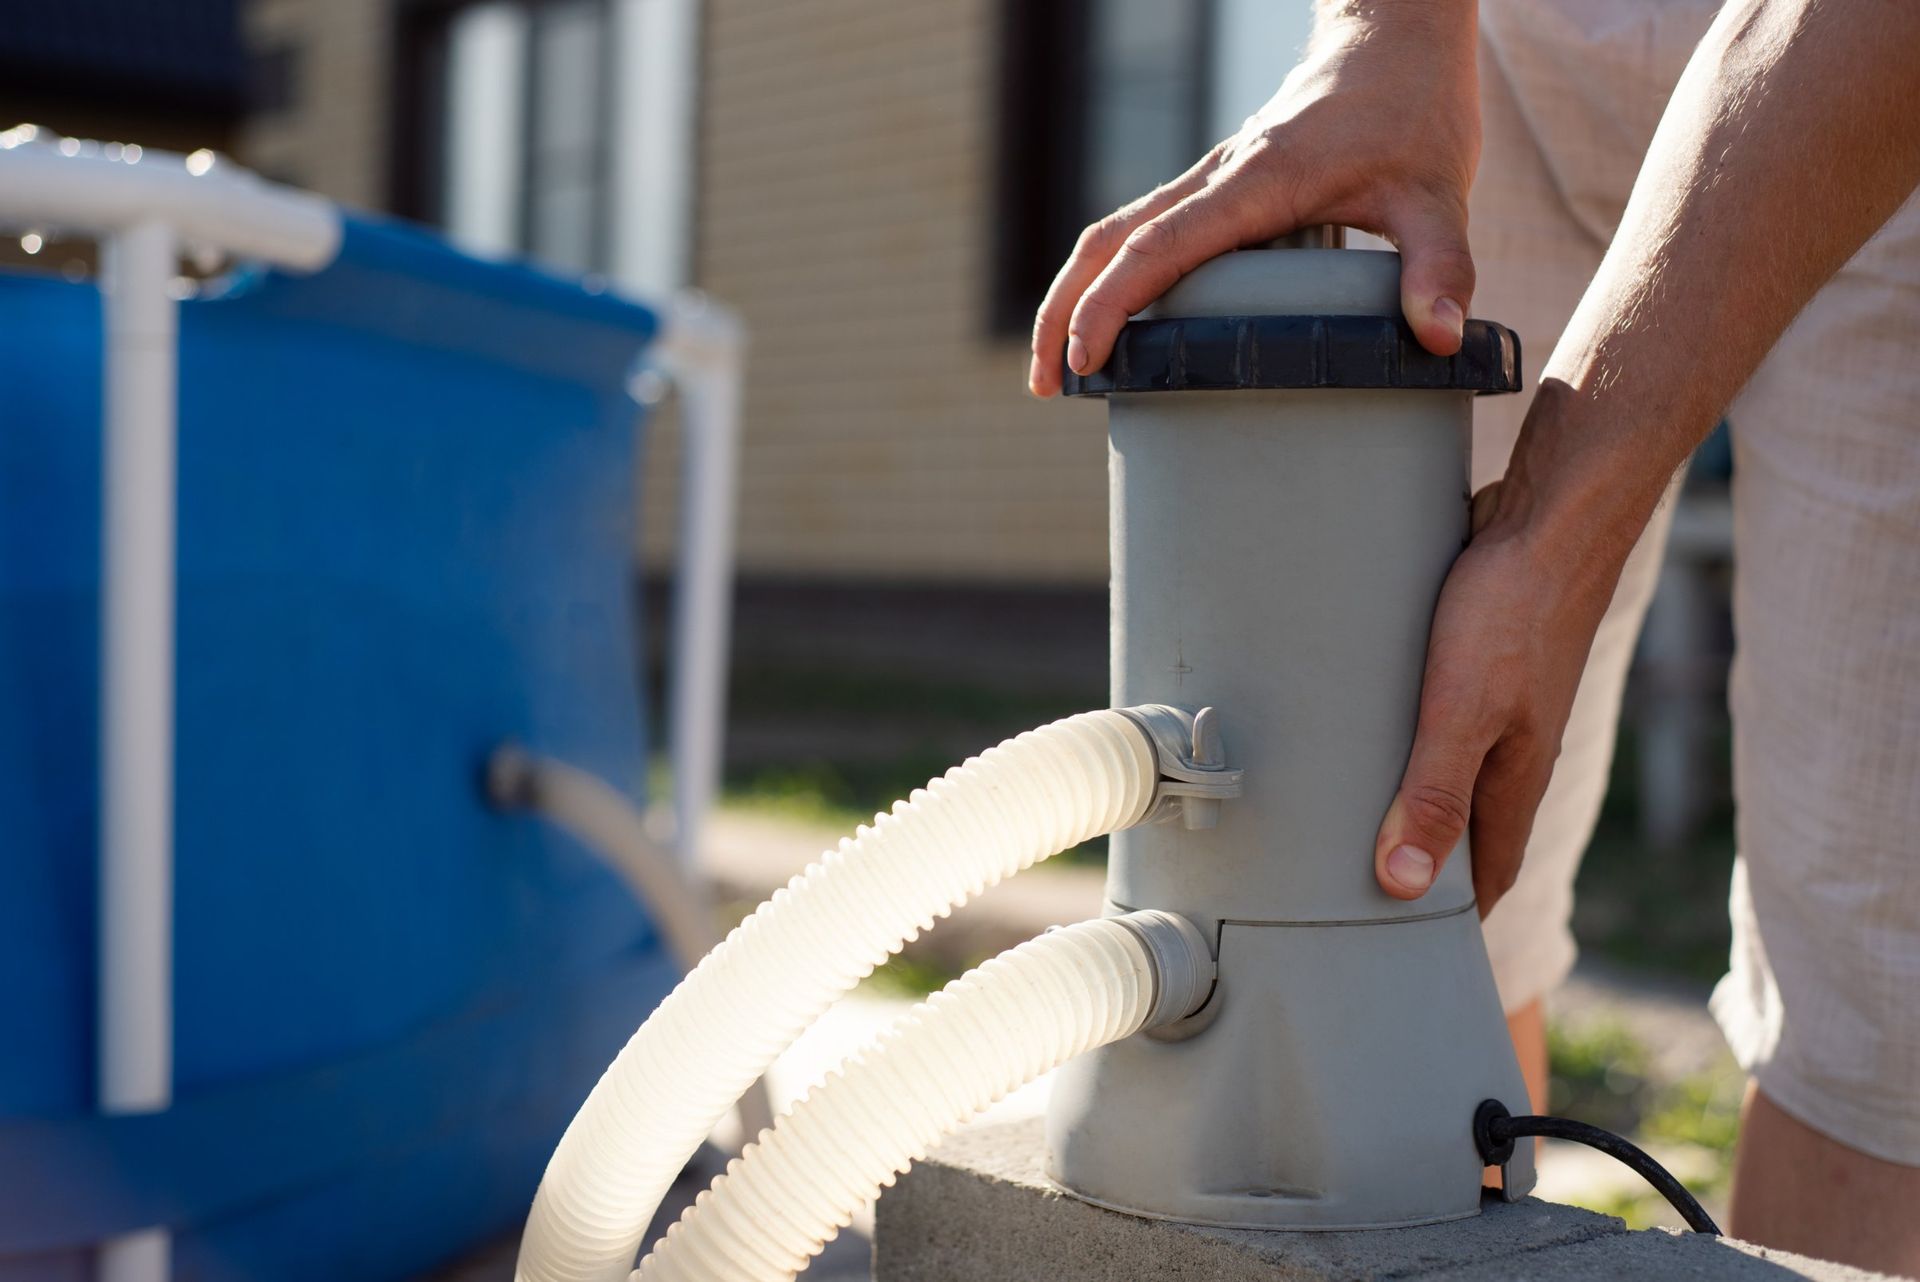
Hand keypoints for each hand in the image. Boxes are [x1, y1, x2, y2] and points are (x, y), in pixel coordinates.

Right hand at [1028, 0, 1481, 396]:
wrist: (1393, 39)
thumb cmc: (1415, 111)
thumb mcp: (1442, 193)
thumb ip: (1440, 266)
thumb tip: (1438, 339)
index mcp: (1258, 180)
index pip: (1161, 246)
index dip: (1113, 304)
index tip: (1086, 362)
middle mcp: (1218, 177)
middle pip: (1108, 240)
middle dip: (1063, 311)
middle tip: (1044, 386)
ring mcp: (1210, 181)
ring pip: (1113, 232)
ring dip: (1073, 295)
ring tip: (1058, 370)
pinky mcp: (1216, 188)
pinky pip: (1143, 232)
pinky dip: (1110, 279)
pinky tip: (1116, 327)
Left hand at [1371, 479, 1627, 914]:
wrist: (1551, 518)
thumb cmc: (1511, 610)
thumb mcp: (1462, 710)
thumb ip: (1434, 794)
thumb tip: (1401, 885)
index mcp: (1516, 779)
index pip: (1484, 877)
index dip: (1448, 921)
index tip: (1405, 958)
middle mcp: (1512, 751)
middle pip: (1463, 830)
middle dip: (1420, 866)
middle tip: (1353, 896)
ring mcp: (1499, 706)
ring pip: (1450, 772)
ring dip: (1409, 800)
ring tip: (1344, 823)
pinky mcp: (1476, 661)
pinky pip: (1437, 720)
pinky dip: (1403, 741)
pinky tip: (1361, 732)